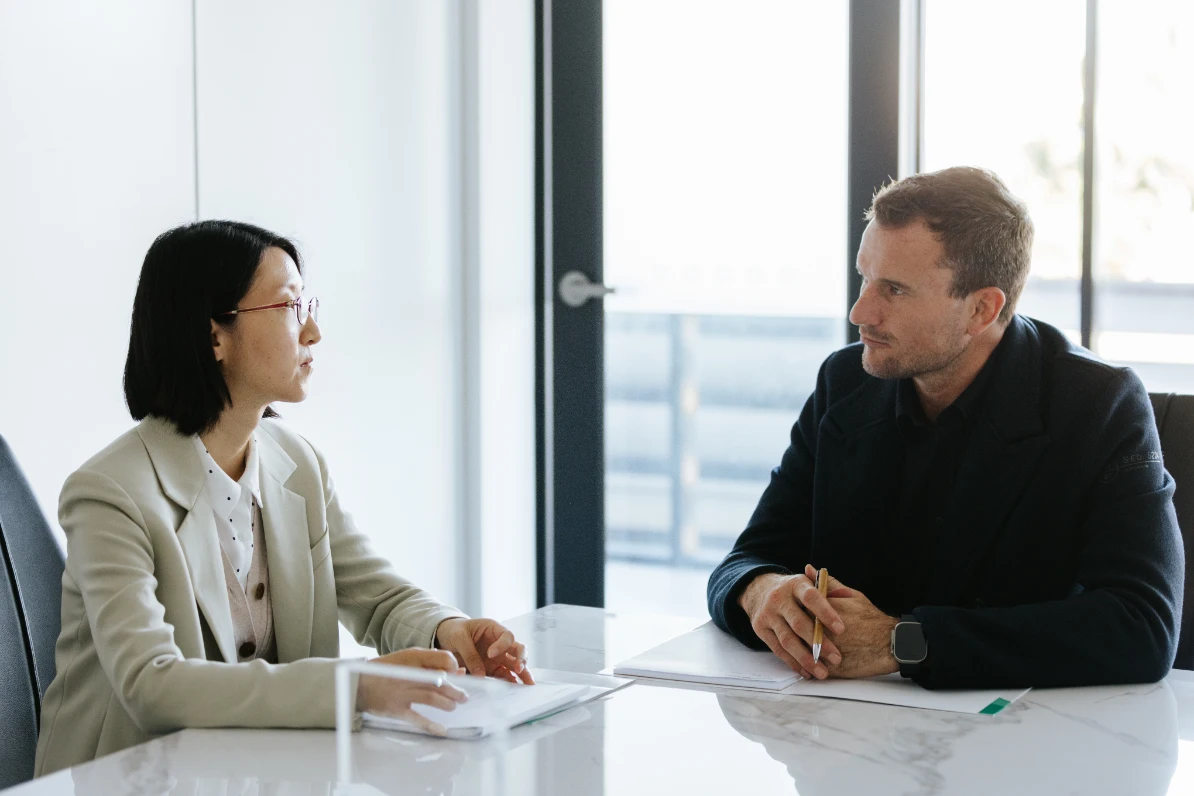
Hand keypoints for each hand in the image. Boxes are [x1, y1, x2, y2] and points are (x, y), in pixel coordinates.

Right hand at [356, 648, 468, 735]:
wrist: (359, 684)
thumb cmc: (388, 670)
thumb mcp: (409, 659)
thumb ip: (434, 662)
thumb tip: (460, 671)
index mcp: (413, 657)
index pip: (442, 658)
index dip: (453, 666)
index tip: (458, 675)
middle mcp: (408, 674)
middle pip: (439, 681)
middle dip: (455, 690)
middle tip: (464, 697)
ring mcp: (401, 692)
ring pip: (431, 698)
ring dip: (447, 704)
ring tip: (453, 706)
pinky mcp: (395, 709)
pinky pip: (416, 718)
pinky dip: (430, 725)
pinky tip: (442, 730)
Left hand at [434, 617, 535, 683]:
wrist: (446, 637)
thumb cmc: (454, 631)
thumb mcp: (459, 638)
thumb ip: (470, 654)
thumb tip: (481, 675)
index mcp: (493, 629)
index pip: (507, 636)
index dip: (502, 645)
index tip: (490, 654)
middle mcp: (500, 643)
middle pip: (518, 650)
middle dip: (522, 659)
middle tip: (519, 669)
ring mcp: (498, 657)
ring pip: (515, 664)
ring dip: (522, 674)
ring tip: (527, 685)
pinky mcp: (493, 669)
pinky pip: (504, 675)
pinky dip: (509, 682)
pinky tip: (513, 689)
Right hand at [738, 568, 852, 679]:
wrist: (759, 589)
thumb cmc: (795, 590)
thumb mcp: (809, 582)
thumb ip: (829, 587)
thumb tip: (848, 596)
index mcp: (795, 584)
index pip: (811, 597)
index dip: (826, 613)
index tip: (841, 629)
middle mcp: (779, 598)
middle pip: (798, 623)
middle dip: (819, 643)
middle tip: (837, 658)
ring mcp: (768, 614)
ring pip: (787, 640)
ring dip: (806, 659)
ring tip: (823, 672)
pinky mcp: (760, 629)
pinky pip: (778, 649)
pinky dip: (793, 662)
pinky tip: (807, 671)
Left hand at [805, 565, 899, 679]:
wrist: (891, 644)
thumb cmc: (871, 618)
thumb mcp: (852, 595)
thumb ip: (827, 584)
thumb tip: (808, 569)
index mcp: (823, 611)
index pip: (796, 609)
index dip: (795, 611)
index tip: (796, 612)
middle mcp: (821, 631)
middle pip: (795, 631)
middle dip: (794, 631)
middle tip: (797, 631)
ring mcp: (825, 652)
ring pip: (801, 652)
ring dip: (799, 651)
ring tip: (802, 648)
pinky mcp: (831, 669)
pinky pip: (812, 668)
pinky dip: (809, 666)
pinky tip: (810, 663)